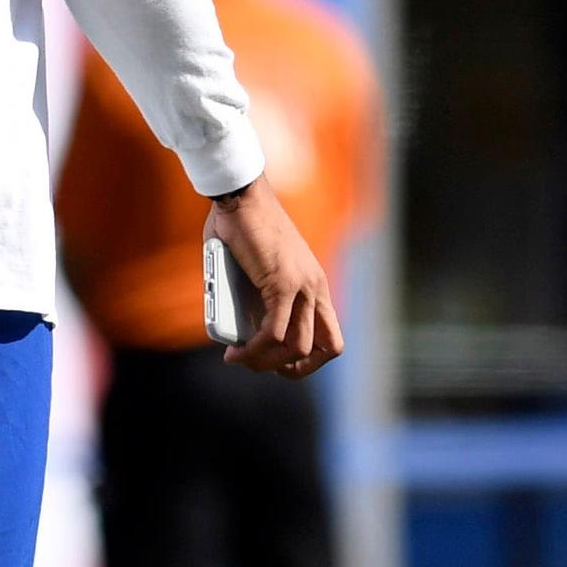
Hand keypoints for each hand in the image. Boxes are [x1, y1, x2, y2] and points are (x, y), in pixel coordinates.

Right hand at [209, 176, 343, 378]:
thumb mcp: (257, 272)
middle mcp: (315, 287)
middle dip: (290, 370)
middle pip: (323, 350)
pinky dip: (253, 349)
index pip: (331, 339)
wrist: (240, 197)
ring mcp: (302, 285)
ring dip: (266, 362)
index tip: (276, 362)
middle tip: (258, 364)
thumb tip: (240, 331)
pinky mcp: (282, 283)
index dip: (308, 361)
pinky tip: (235, 351)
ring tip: (239, 358)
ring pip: (297, 348)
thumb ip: (256, 300)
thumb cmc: (241, 228)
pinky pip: (273, 333)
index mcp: (314, 285)